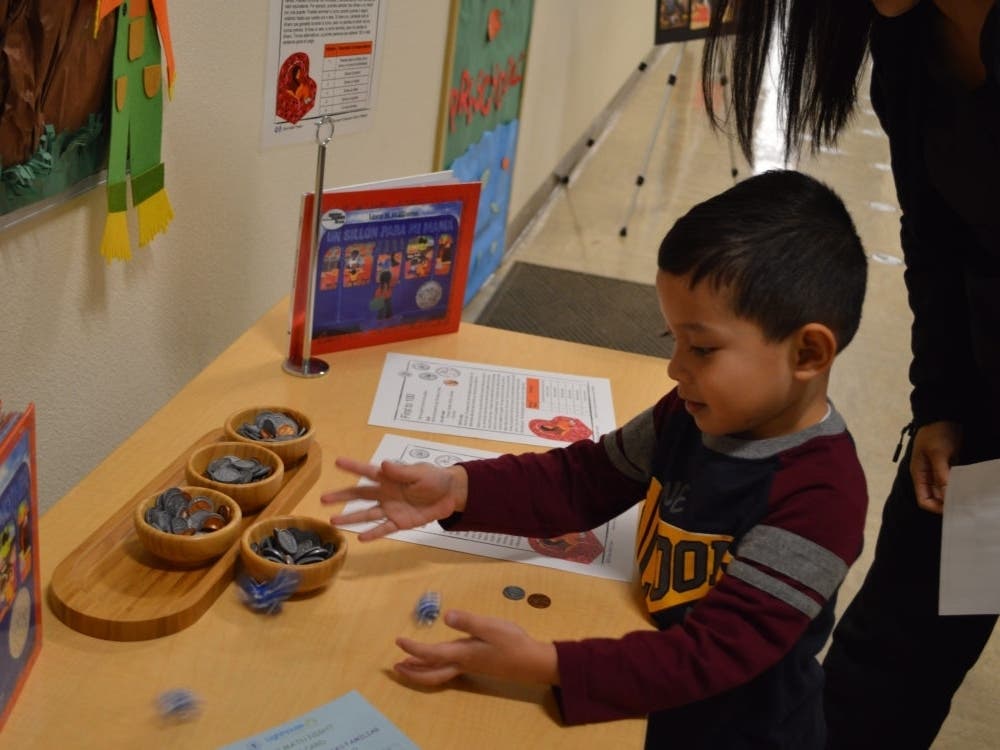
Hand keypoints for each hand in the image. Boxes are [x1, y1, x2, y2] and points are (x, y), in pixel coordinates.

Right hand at [321, 457, 467, 540]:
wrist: (451, 495)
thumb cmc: (434, 479)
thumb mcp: (420, 473)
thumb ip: (401, 471)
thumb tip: (383, 465)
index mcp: (389, 477)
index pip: (368, 472)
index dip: (353, 467)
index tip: (337, 462)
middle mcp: (385, 493)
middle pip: (360, 495)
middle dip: (342, 496)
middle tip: (323, 498)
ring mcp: (391, 508)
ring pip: (367, 514)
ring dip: (351, 517)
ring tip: (333, 521)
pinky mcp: (400, 522)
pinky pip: (384, 528)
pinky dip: (373, 533)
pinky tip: (361, 538)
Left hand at [393, 609, 558, 686]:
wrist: (531, 662)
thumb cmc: (513, 642)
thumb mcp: (491, 627)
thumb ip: (469, 621)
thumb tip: (446, 616)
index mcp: (462, 653)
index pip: (431, 653)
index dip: (413, 648)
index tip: (398, 641)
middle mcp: (462, 663)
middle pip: (430, 674)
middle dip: (412, 672)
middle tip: (395, 667)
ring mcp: (469, 666)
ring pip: (438, 674)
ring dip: (421, 671)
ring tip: (408, 665)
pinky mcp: (475, 665)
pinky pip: (447, 671)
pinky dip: (435, 668)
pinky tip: (438, 660)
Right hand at [909, 421, 961, 513]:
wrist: (944, 415)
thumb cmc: (936, 433)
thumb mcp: (938, 454)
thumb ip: (941, 475)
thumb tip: (947, 496)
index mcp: (919, 474)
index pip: (923, 500)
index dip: (936, 507)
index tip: (953, 509)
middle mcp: (927, 475)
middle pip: (935, 498)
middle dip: (947, 503)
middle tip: (964, 506)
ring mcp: (938, 471)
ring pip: (945, 490)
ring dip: (955, 494)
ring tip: (968, 497)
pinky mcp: (948, 466)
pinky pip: (953, 481)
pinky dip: (959, 485)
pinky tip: (969, 487)